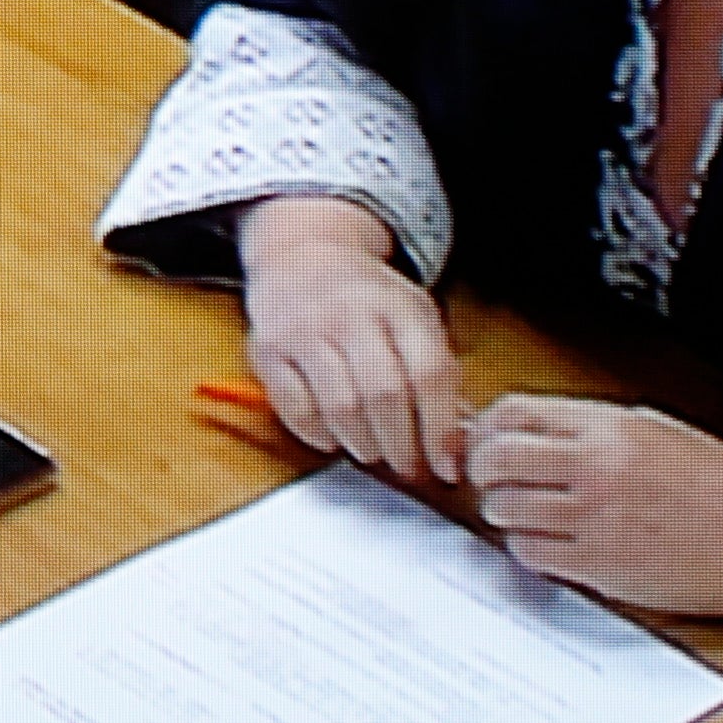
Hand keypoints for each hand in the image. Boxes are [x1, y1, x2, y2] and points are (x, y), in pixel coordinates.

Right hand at [237, 194, 465, 485]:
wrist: (301, 256)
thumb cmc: (367, 299)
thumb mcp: (413, 316)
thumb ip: (437, 371)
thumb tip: (455, 443)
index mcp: (397, 305)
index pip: (429, 373)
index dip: (442, 429)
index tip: (447, 466)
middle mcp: (349, 313)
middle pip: (384, 393)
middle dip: (401, 445)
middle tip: (408, 466)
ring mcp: (304, 329)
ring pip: (340, 406)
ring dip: (363, 444)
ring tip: (373, 451)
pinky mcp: (267, 349)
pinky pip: (295, 408)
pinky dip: (318, 435)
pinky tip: (333, 436)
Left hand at [465, 395, 722, 616]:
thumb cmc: (715, 485)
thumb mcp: (651, 428)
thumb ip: (586, 426)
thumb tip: (528, 428)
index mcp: (607, 428)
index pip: (513, 414)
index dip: (487, 426)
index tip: (487, 438)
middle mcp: (594, 469)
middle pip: (496, 460)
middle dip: (484, 469)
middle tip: (493, 478)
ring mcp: (593, 519)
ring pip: (505, 509)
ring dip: (504, 510)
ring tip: (523, 510)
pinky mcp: (599, 565)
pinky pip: (530, 552)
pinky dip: (527, 547)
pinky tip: (545, 541)